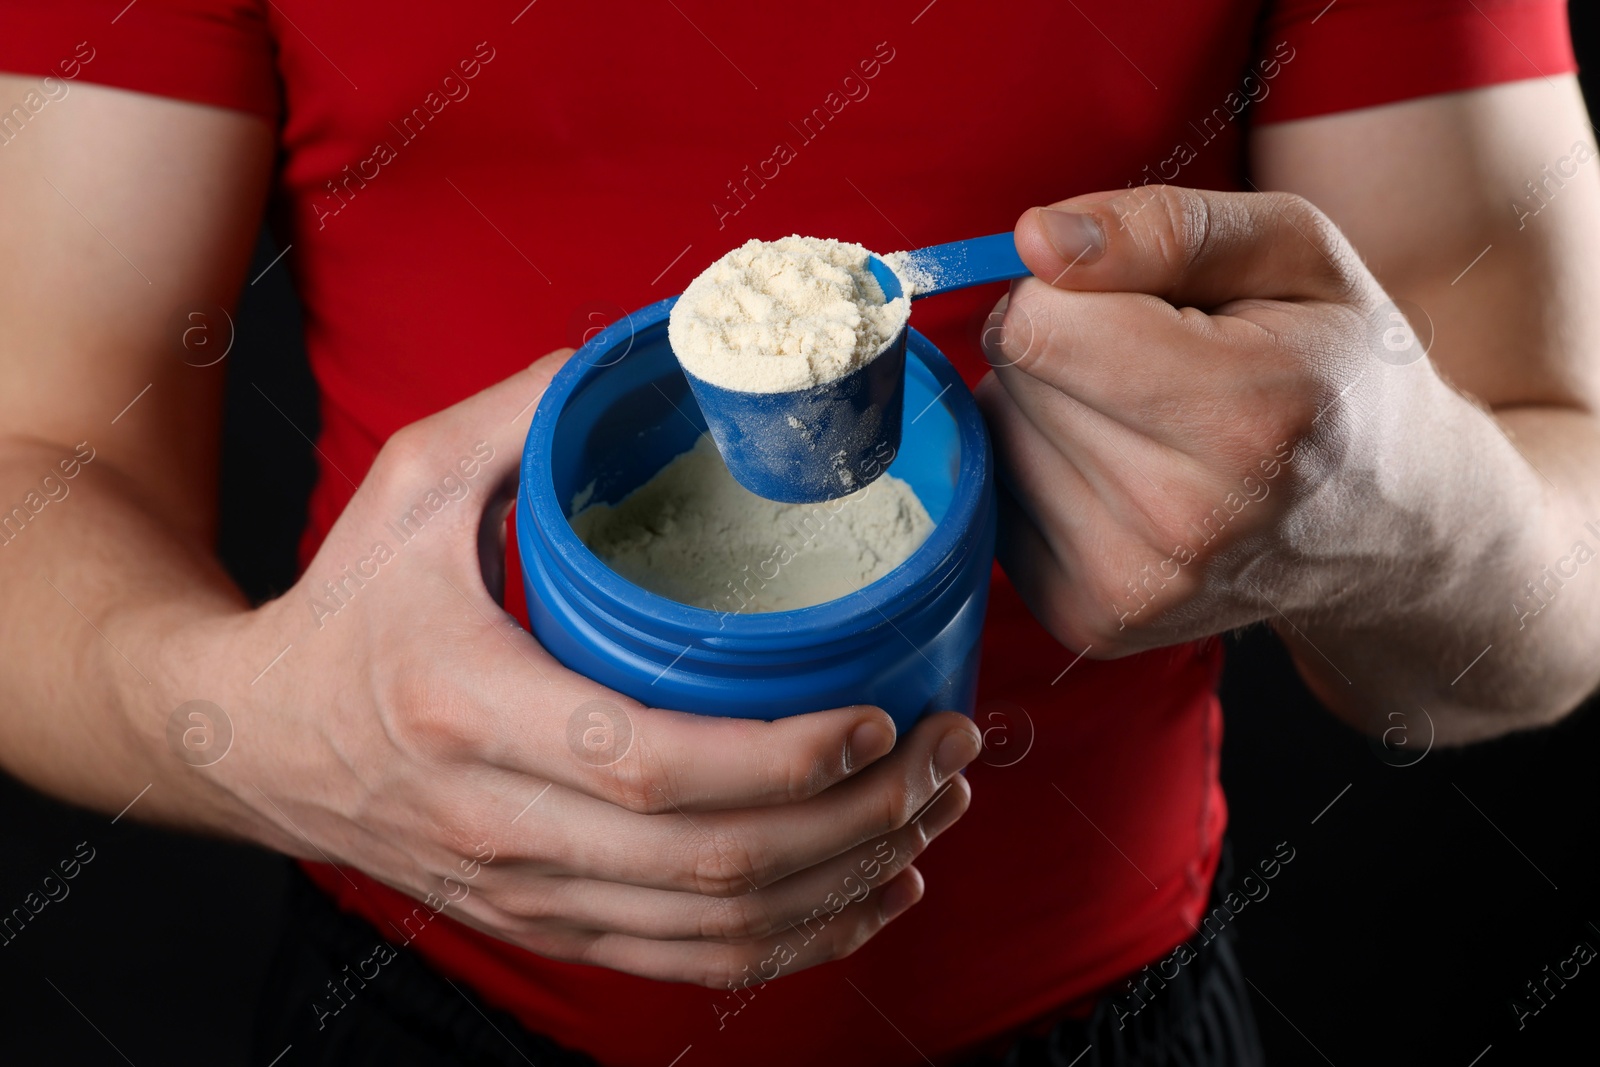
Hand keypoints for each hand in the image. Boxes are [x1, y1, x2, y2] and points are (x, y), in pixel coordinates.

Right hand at [136, 350, 980, 985]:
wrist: (252, 740)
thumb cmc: (346, 606)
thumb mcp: (414, 482)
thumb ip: (531, 412)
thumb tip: (655, 353)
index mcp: (472, 711)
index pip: (654, 769)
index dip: (785, 759)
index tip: (880, 715)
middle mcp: (500, 826)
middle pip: (713, 863)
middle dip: (857, 818)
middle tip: (949, 754)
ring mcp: (525, 895)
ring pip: (717, 930)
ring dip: (846, 883)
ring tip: (932, 816)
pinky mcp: (544, 928)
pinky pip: (688, 965)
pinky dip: (795, 944)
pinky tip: (867, 896)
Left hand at [977, 184, 1454, 655]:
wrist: (1390, 530)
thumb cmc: (1339, 366)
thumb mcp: (1292, 250)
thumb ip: (1163, 227)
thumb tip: (1033, 237)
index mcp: (1247, 416)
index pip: (1040, 324)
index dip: (1077, 288)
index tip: (1145, 302)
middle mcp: (1186, 522)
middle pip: (1014, 377)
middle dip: (1066, 347)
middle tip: (1161, 366)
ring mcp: (1133, 588)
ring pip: (997, 438)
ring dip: (1051, 413)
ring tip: (1150, 424)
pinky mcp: (1090, 621)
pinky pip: (996, 501)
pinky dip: (1043, 474)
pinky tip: (1125, 476)